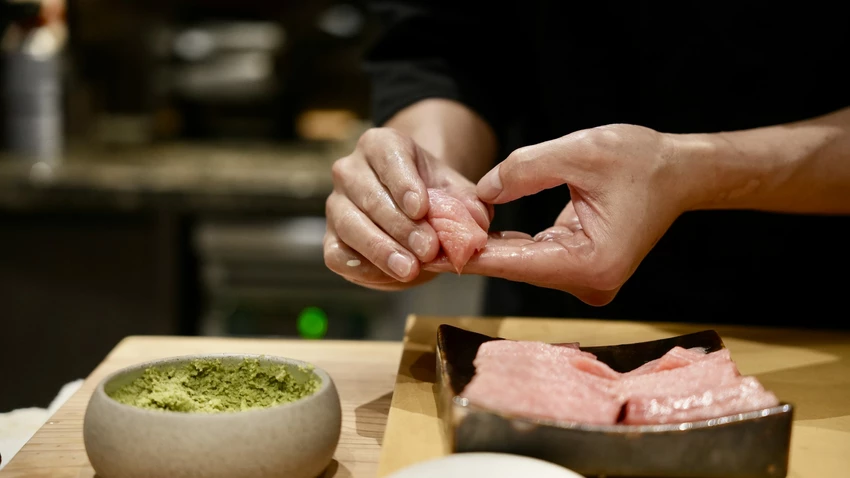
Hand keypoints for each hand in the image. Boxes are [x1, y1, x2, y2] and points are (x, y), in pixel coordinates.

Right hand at [324, 127, 490, 289]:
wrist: (414, 213)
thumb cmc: (433, 196)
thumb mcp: (457, 192)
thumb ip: (469, 203)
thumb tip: (477, 223)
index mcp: (381, 145)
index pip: (388, 158)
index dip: (404, 184)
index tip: (420, 208)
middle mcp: (350, 170)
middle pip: (370, 196)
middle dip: (401, 227)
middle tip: (428, 249)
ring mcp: (336, 204)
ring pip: (351, 225)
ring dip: (382, 250)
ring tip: (410, 269)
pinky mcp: (330, 238)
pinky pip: (337, 254)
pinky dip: (363, 267)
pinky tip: (389, 275)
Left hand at [424, 124, 691, 304]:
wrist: (680, 173)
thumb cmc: (639, 160)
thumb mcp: (579, 151)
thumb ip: (524, 170)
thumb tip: (479, 191)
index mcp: (591, 262)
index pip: (515, 261)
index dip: (469, 253)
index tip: (429, 249)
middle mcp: (588, 283)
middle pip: (515, 267)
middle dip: (472, 248)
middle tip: (424, 236)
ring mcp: (586, 281)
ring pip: (522, 264)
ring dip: (487, 246)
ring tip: (441, 230)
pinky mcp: (582, 271)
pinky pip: (536, 258)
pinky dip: (509, 244)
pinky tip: (475, 230)